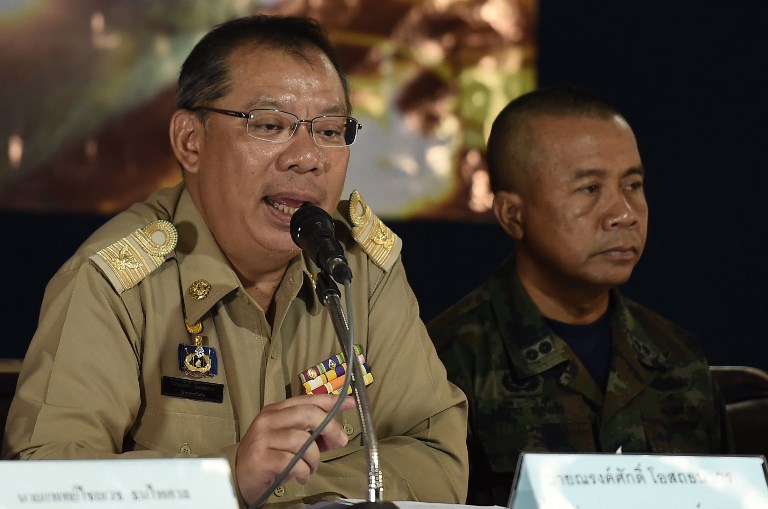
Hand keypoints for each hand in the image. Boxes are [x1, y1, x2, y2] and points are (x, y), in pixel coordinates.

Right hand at [235, 394, 355, 503]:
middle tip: (340, 441)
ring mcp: (263, 438)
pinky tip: (302, 476)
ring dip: (315, 458)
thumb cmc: (267, 457)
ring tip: (311, 468)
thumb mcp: (291, 443)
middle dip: (330, 428)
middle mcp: (268, 420)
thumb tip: (339, 436)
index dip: (331, 401)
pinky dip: (304, 471)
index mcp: (276, 411)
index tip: (350, 403)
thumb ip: (314, 437)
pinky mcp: (261, 458)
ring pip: (303, 440)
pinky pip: (293, 461)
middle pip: (308, 414)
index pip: (308, 400)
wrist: (237, 477)